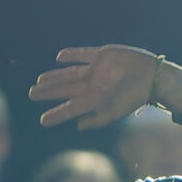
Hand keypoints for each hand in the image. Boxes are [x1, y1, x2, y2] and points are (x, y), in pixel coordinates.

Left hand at [29, 46, 181, 129]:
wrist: (150, 77)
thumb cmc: (134, 97)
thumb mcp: (115, 112)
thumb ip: (97, 120)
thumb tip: (77, 126)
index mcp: (93, 101)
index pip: (70, 108)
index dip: (56, 115)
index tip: (42, 121)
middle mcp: (91, 86)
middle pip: (65, 89)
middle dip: (48, 93)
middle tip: (31, 95)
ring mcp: (95, 70)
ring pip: (69, 74)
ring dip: (54, 77)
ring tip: (39, 81)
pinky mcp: (101, 56)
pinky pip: (83, 55)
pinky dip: (72, 55)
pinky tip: (59, 57)